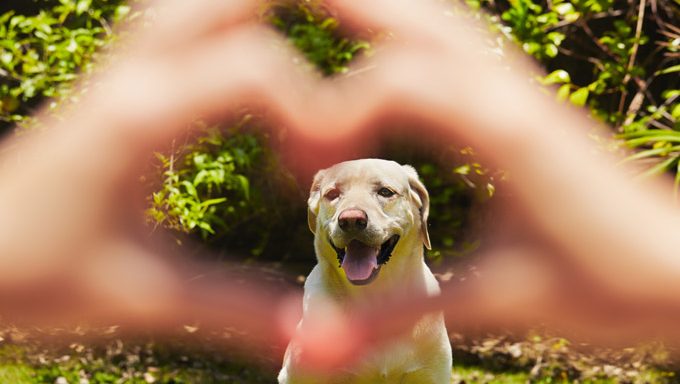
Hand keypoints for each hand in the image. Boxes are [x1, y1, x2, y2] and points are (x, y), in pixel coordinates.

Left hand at [0, 0, 312, 345]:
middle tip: (359, 44)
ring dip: (259, 12)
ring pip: (196, 0)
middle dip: (303, 10)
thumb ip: (241, 312)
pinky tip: (246, 50)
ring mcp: (117, 70)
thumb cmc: (35, 278)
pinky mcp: (113, 81)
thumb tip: (328, 338)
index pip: (255, 68)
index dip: (313, 110)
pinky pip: (173, 22)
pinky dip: (221, 23)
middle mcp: (130, 75)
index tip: (316, 171)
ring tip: (314, 39)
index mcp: (140, 118)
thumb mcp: (146, 297)